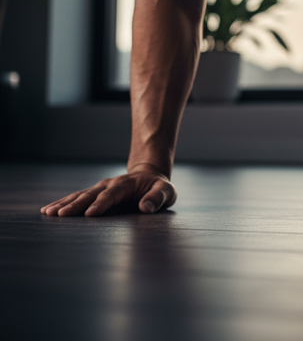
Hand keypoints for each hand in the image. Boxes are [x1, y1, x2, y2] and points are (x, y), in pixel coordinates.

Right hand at [40, 163, 175, 216]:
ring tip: (48, 212)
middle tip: (61, 215)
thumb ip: (158, 197)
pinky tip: (48, 211)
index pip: (112, 194)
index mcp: (126, 184)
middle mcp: (109, 184)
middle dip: (76, 205)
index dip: (102, 203)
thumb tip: (146, 207)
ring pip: (80, 195)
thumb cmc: (158, 187)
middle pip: (91, 194)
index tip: (90, 213)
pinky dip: (63, 203)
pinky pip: (76, 198)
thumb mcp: (166, 191)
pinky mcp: (94, 194)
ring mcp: (100, 189)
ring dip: (64, 203)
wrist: (149, 176)